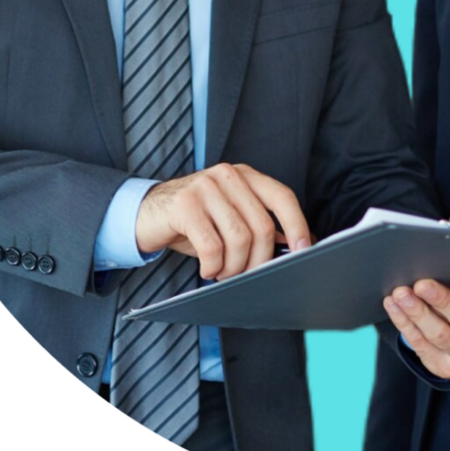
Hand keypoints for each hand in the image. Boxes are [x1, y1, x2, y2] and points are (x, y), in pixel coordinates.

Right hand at [135, 162, 310, 280]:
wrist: (144, 214)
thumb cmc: (194, 221)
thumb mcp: (229, 219)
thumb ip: (260, 226)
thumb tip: (295, 246)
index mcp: (245, 175)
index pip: (282, 197)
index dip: (297, 224)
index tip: (304, 250)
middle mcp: (228, 175)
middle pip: (262, 226)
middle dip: (258, 261)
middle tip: (245, 275)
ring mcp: (205, 187)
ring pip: (239, 239)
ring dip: (234, 268)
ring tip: (222, 272)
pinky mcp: (185, 205)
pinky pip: (212, 247)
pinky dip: (213, 266)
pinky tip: (207, 269)